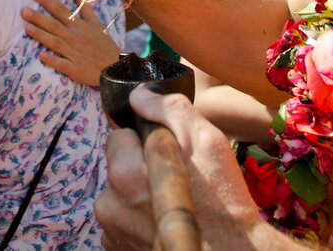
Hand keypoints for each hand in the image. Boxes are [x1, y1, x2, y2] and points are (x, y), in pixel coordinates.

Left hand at [22, 0, 119, 85]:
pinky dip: (52, 60)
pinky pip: (62, 64)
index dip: (47, 1)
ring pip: (55, 43)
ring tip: (27, 28)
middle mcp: (75, 37)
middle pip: (54, 25)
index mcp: (79, 25)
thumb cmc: (104, 44)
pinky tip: (41, 56)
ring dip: (42, 35)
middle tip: (23, 11)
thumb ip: (83, 6)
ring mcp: (74, 53)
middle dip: (39, 18)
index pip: (61, 9)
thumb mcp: (95, 22)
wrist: (116, 67)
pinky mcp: (75, 69)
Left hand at [95, 89, 276, 250]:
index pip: (119, 135)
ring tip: (175, 202)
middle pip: (119, 166)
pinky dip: (140, 219)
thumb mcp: (206, 141)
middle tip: (177, 178)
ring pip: (121, 194)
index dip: (145, 139)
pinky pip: (123, 220)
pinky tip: (165, 221)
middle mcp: (109, 204)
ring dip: (140, 193)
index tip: (169, 152)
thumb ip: (168, 110)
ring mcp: (112, 230)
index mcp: (124, 173)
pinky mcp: (119, 249)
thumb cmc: (223, 200)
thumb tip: (138, 96)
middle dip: (141, 166)